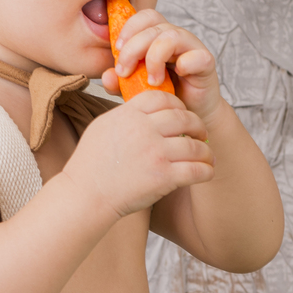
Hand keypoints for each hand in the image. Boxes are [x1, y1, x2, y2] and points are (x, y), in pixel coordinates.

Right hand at [62, 89, 214, 219]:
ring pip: (195, 145)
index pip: (163, 97)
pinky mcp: (163, 177)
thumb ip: (125, 115)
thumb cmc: (90, 165)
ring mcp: (155, 152)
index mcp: (129, 114)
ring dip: (205, 151)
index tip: (182, 113)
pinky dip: (206, 171)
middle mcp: (144, 129)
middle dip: (198, 125)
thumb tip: (142, 109)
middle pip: (184, 117)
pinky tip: (206, 172)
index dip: (178, 104)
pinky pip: (196, 170)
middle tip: (201, 133)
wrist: (86, 195)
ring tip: (206, 156)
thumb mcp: (102, 127)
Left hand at [102, 9, 222, 122]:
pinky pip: (197, 55)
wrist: (189, 116)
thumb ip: (120, 82)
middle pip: (153, 25)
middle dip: (133, 47)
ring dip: (155, 57)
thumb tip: (106, 76)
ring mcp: (191, 47)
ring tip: (151, 81)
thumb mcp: (134, 89)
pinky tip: (177, 76)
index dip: (128, 29)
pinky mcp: (206, 62)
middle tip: (125, 71)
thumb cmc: (164, 96)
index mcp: (157, 37)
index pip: (143, 18)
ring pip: (171, 36)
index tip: (116, 51)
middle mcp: (175, 37)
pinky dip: (185, 64)